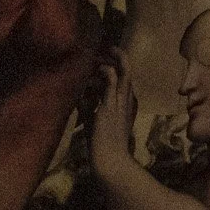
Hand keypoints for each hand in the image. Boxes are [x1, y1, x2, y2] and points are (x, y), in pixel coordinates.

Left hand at [91, 51, 138, 171]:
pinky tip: (95, 69)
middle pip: (128, 70)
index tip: (104, 61)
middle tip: (108, 48)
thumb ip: (90, 108)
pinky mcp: (111, 104)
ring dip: (110, 60)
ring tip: (98, 54)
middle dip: (118, 56)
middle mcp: (128, 99)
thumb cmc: (103, 147)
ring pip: (124, 70)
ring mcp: (122, 101)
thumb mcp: (96, 123)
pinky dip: (104, 70)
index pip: (124, 80)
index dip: (116, 68)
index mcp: (127, 104)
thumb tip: (81, 96)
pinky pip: (111, 79)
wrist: (109, 161)